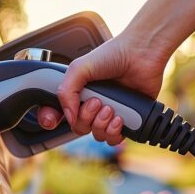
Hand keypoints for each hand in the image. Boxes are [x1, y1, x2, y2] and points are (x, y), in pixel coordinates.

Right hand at [38, 32, 170, 144]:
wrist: (141, 55)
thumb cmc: (113, 55)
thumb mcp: (79, 67)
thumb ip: (66, 91)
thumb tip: (69, 117)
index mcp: (79, 93)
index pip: (59, 113)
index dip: (53, 119)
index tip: (54, 119)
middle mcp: (93, 105)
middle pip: (79, 127)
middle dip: (86, 117)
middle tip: (97, 101)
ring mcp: (110, 113)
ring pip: (97, 135)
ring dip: (101, 124)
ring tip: (110, 108)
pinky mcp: (127, 120)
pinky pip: (114, 138)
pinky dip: (114, 132)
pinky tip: (119, 118)